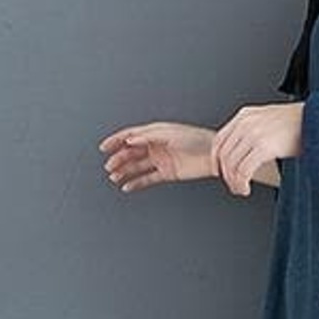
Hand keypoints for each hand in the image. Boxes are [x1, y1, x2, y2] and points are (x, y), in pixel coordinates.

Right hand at [98, 122, 215, 191]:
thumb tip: (130, 140)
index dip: (116, 141)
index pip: (130, 135)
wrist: (214, 155)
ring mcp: (161, 159)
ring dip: (125, 171)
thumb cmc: (196, 140)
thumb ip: (148, 136)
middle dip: (119, 159)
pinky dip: (137, 182)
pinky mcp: (167, 172)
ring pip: (137, 166)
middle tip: (110, 166)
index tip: (104, 148)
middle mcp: (156, 145)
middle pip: (131, 152)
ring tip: (114, 177)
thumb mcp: (169, 133)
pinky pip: (148, 178)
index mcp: (155, 132)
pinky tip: (127, 186)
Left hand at [212, 102, 303, 196]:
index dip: (216, 160)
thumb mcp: (268, 121)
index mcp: (245, 115)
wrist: (317, 120)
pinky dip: (242, 183)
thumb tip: (242, 152)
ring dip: (234, 182)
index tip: (221, 172)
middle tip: (233, 186)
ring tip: (241, 189)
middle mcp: (246, 123)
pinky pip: (244, 170)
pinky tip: (247, 188)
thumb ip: (252, 131)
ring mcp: (254, 134)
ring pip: (232, 164)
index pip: (219, 139)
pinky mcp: (263, 147)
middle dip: (226, 175)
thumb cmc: (299, 124)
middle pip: (224, 154)